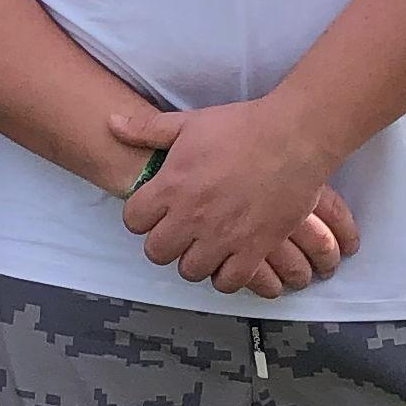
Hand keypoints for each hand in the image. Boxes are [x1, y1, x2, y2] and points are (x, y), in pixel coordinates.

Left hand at [107, 97, 360, 298]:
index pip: (134, 221)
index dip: (142, 217)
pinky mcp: (254, 248)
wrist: (295, 136)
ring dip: (195, 260)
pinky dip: (227, 275)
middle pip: (157, 253)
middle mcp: (192, 216)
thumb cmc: (242, 126)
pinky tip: (232, 257)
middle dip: (165, 243)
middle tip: (181, 231)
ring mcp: (223, 236)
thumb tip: (110, 124)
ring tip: (207, 244)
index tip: (157, 211)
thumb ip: (147, 130)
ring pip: (190, 271)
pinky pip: (228, 282)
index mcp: (172, 186)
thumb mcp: (189, 123)